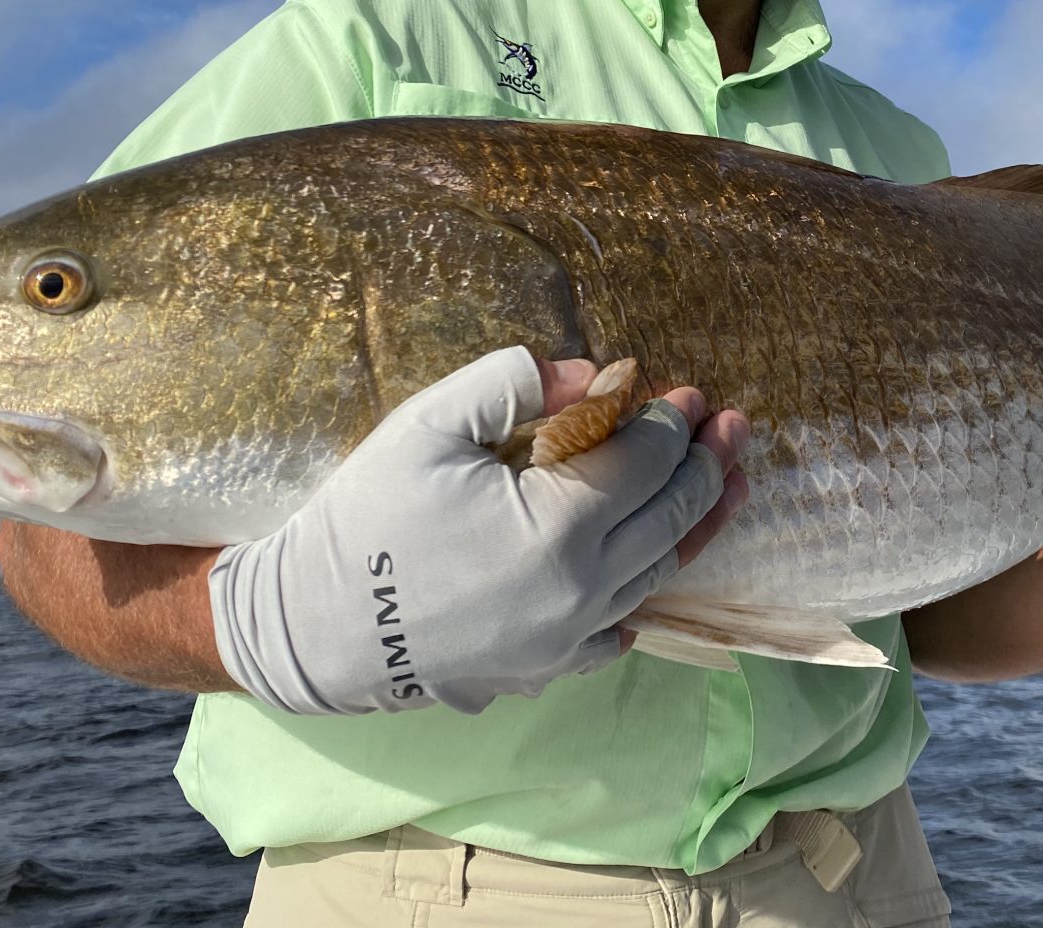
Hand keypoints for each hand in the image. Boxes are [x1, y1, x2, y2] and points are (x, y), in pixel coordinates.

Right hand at [209, 346, 748, 714]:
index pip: (644, 464)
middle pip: (669, 520)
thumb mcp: (427, 424)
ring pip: (658, 574)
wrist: (310, 628)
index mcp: (558, 527)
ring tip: (727, 488)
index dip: (671, 424)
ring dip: (696, 524)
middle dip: (706, 467)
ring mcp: (568, 639)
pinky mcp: (545, 668)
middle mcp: (581, 591)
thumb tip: (595, 374)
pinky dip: (645, 592)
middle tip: (732, 428)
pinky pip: (619, 630)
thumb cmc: (364, 517)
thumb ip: (513, 384)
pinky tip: (653, 572)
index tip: (688, 394)